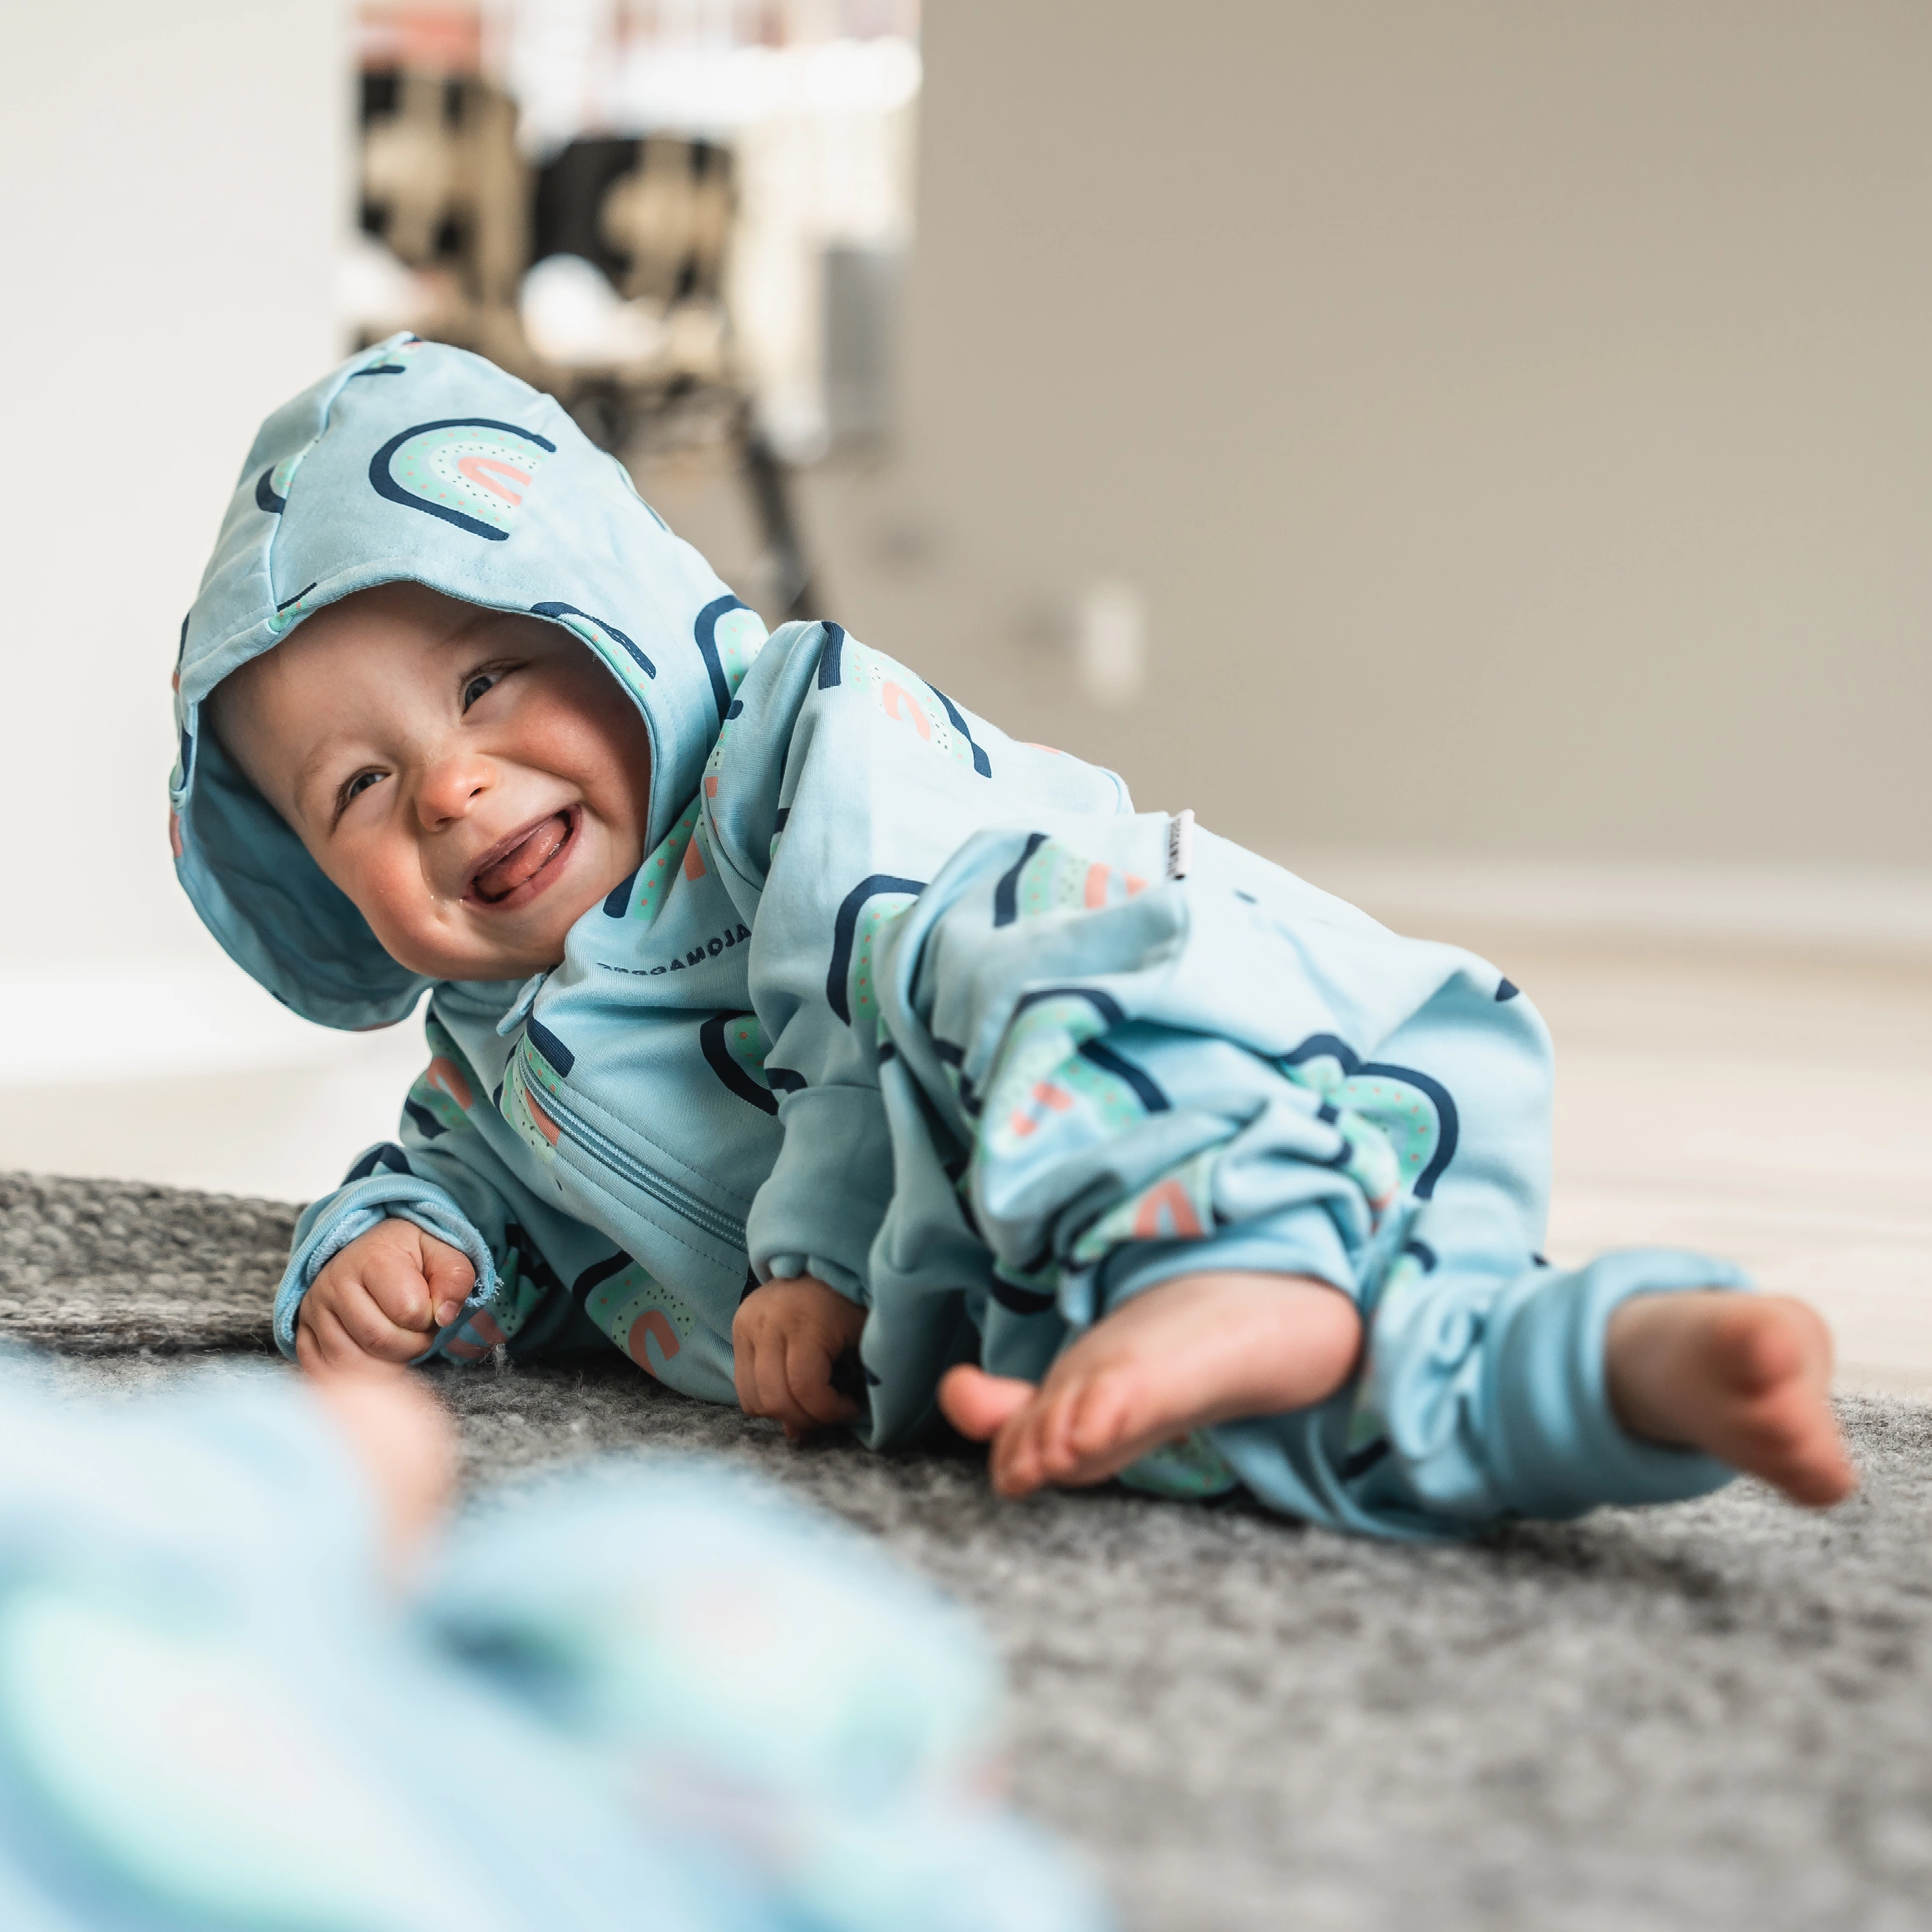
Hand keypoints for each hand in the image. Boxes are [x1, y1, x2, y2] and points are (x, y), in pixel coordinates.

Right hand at [297, 1220, 475, 1374]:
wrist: (369, 1253)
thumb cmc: (411, 1257)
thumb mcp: (443, 1253)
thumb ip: (455, 1279)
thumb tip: (444, 1317)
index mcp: (371, 1257)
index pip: (408, 1309)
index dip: (430, 1318)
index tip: (432, 1309)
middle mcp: (333, 1282)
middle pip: (379, 1340)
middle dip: (412, 1345)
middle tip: (419, 1332)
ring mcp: (313, 1310)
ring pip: (352, 1361)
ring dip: (387, 1363)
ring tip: (398, 1341)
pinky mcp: (303, 1334)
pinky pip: (325, 1372)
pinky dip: (357, 1376)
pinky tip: (375, 1358)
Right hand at [732, 1274, 866, 1440]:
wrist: (823, 1260)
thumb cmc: (851, 1301)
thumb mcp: (862, 1336)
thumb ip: (846, 1382)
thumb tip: (801, 1434)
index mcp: (805, 1319)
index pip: (804, 1387)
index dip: (829, 1411)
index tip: (850, 1408)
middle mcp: (767, 1321)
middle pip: (775, 1398)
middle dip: (806, 1419)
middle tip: (828, 1416)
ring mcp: (746, 1324)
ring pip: (753, 1399)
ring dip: (783, 1414)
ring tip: (809, 1404)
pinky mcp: (736, 1328)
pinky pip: (742, 1387)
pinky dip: (766, 1401)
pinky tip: (791, 1392)